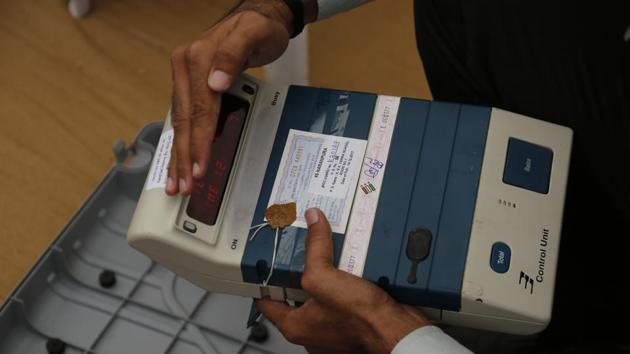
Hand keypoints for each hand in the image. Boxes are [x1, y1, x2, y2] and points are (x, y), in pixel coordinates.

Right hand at [166, 0, 292, 194]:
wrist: (260, 17)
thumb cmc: (259, 27)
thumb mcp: (253, 34)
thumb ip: (234, 54)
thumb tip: (217, 82)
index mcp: (196, 58)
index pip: (198, 110)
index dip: (199, 142)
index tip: (200, 167)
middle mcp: (185, 68)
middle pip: (183, 121)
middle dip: (183, 157)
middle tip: (184, 186)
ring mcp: (185, 78)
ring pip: (178, 123)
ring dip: (177, 155)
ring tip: (176, 183)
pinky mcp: (191, 86)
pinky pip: (183, 118)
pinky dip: (181, 141)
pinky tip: (179, 160)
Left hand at [257, 208, 429, 353]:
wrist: (399, 331)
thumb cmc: (362, 321)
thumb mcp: (325, 277)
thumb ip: (315, 248)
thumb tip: (313, 222)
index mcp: (296, 325)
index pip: (267, 301)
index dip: (265, 278)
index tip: (267, 260)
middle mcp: (313, 327)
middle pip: (297, 291)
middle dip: (301, 268)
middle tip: (302, 246)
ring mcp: (334, 322)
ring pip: (323, 289)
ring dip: (327, 269)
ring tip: (328, 249)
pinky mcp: (354, 315)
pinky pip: (344, 290)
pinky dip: (346, 275)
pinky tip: (350, 260)